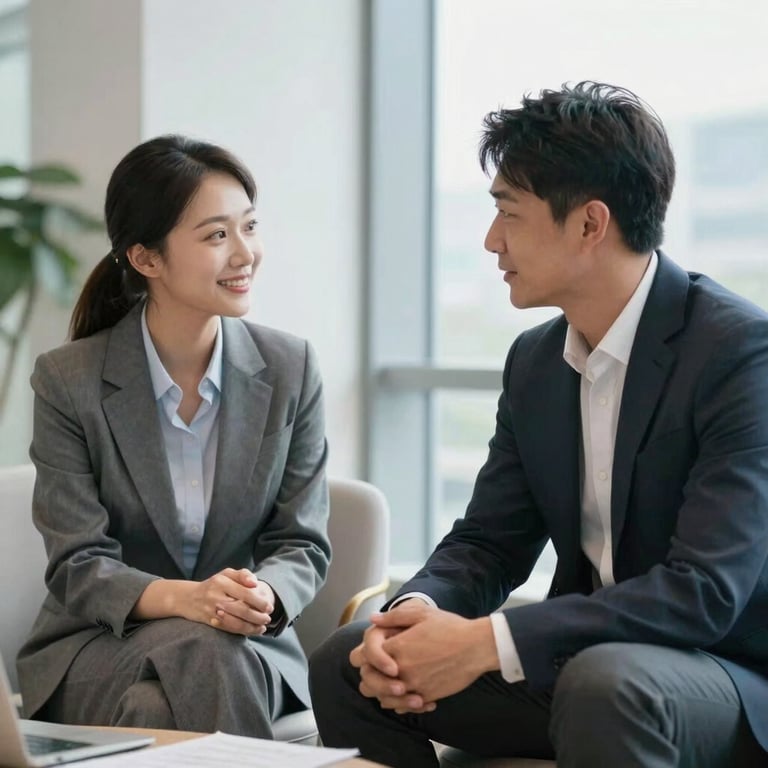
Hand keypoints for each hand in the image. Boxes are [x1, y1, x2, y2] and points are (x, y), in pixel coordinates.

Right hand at [192, 568, 273, 635]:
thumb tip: (255, 583)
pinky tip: (253, 630)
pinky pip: (229, 628)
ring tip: (263, 627)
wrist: (189, 598)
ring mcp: (212, 610)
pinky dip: (242, 631)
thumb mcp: (227, 574)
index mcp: (222, 582)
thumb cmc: (214, 584)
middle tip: (268, 618)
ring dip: (252, 626)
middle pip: (241, 609)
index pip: (245, 593)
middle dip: (258, 616)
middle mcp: (215, 596)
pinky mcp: (210, 622)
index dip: (259, 601)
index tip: (269, 607)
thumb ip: (243, 575)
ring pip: (235, 622)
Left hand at [356, 602, 499, 711]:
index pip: (365, 656)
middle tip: (381, 670)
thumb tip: (374, 619)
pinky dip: (403, 702)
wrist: (476, 647)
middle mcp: (401, 668)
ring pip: (383, 698)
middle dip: (370, 676)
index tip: (374, 652)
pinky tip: (410, 692)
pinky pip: (404, 707)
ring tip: (393, 682)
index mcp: (397, 646)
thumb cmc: (450, 627)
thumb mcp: (421, 613)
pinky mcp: (426, 696)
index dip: (366, 654)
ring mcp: (413, 685)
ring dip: (384, 692)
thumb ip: (394, 616)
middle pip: (368, 681)